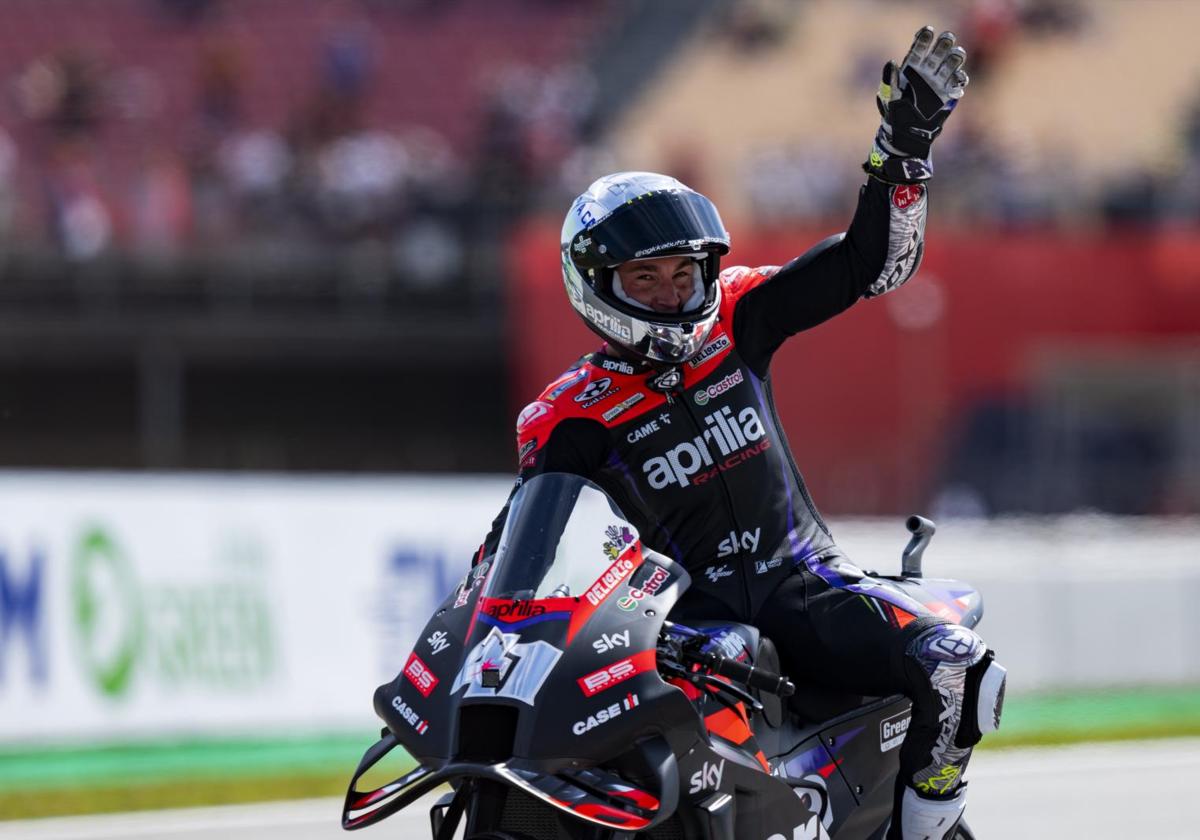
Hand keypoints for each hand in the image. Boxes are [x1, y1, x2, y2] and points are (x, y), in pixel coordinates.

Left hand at [865, 26, 967, 183]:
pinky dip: (960, 80)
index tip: (928, 30)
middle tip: (948, 39)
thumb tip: (890, 63)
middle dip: (944, 44)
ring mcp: (938, 82)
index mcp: (911, 69)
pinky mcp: (948, 94)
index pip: (919, 49)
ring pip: (951, 64)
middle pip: (938, 52)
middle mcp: (927, 72)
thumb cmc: (894, 115)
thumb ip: (890, 80)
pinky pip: (958, 82)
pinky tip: (959, 80)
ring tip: (957, 55)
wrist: (907, 135)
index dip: (924, 39)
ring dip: (955, 58)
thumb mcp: (890, 98)